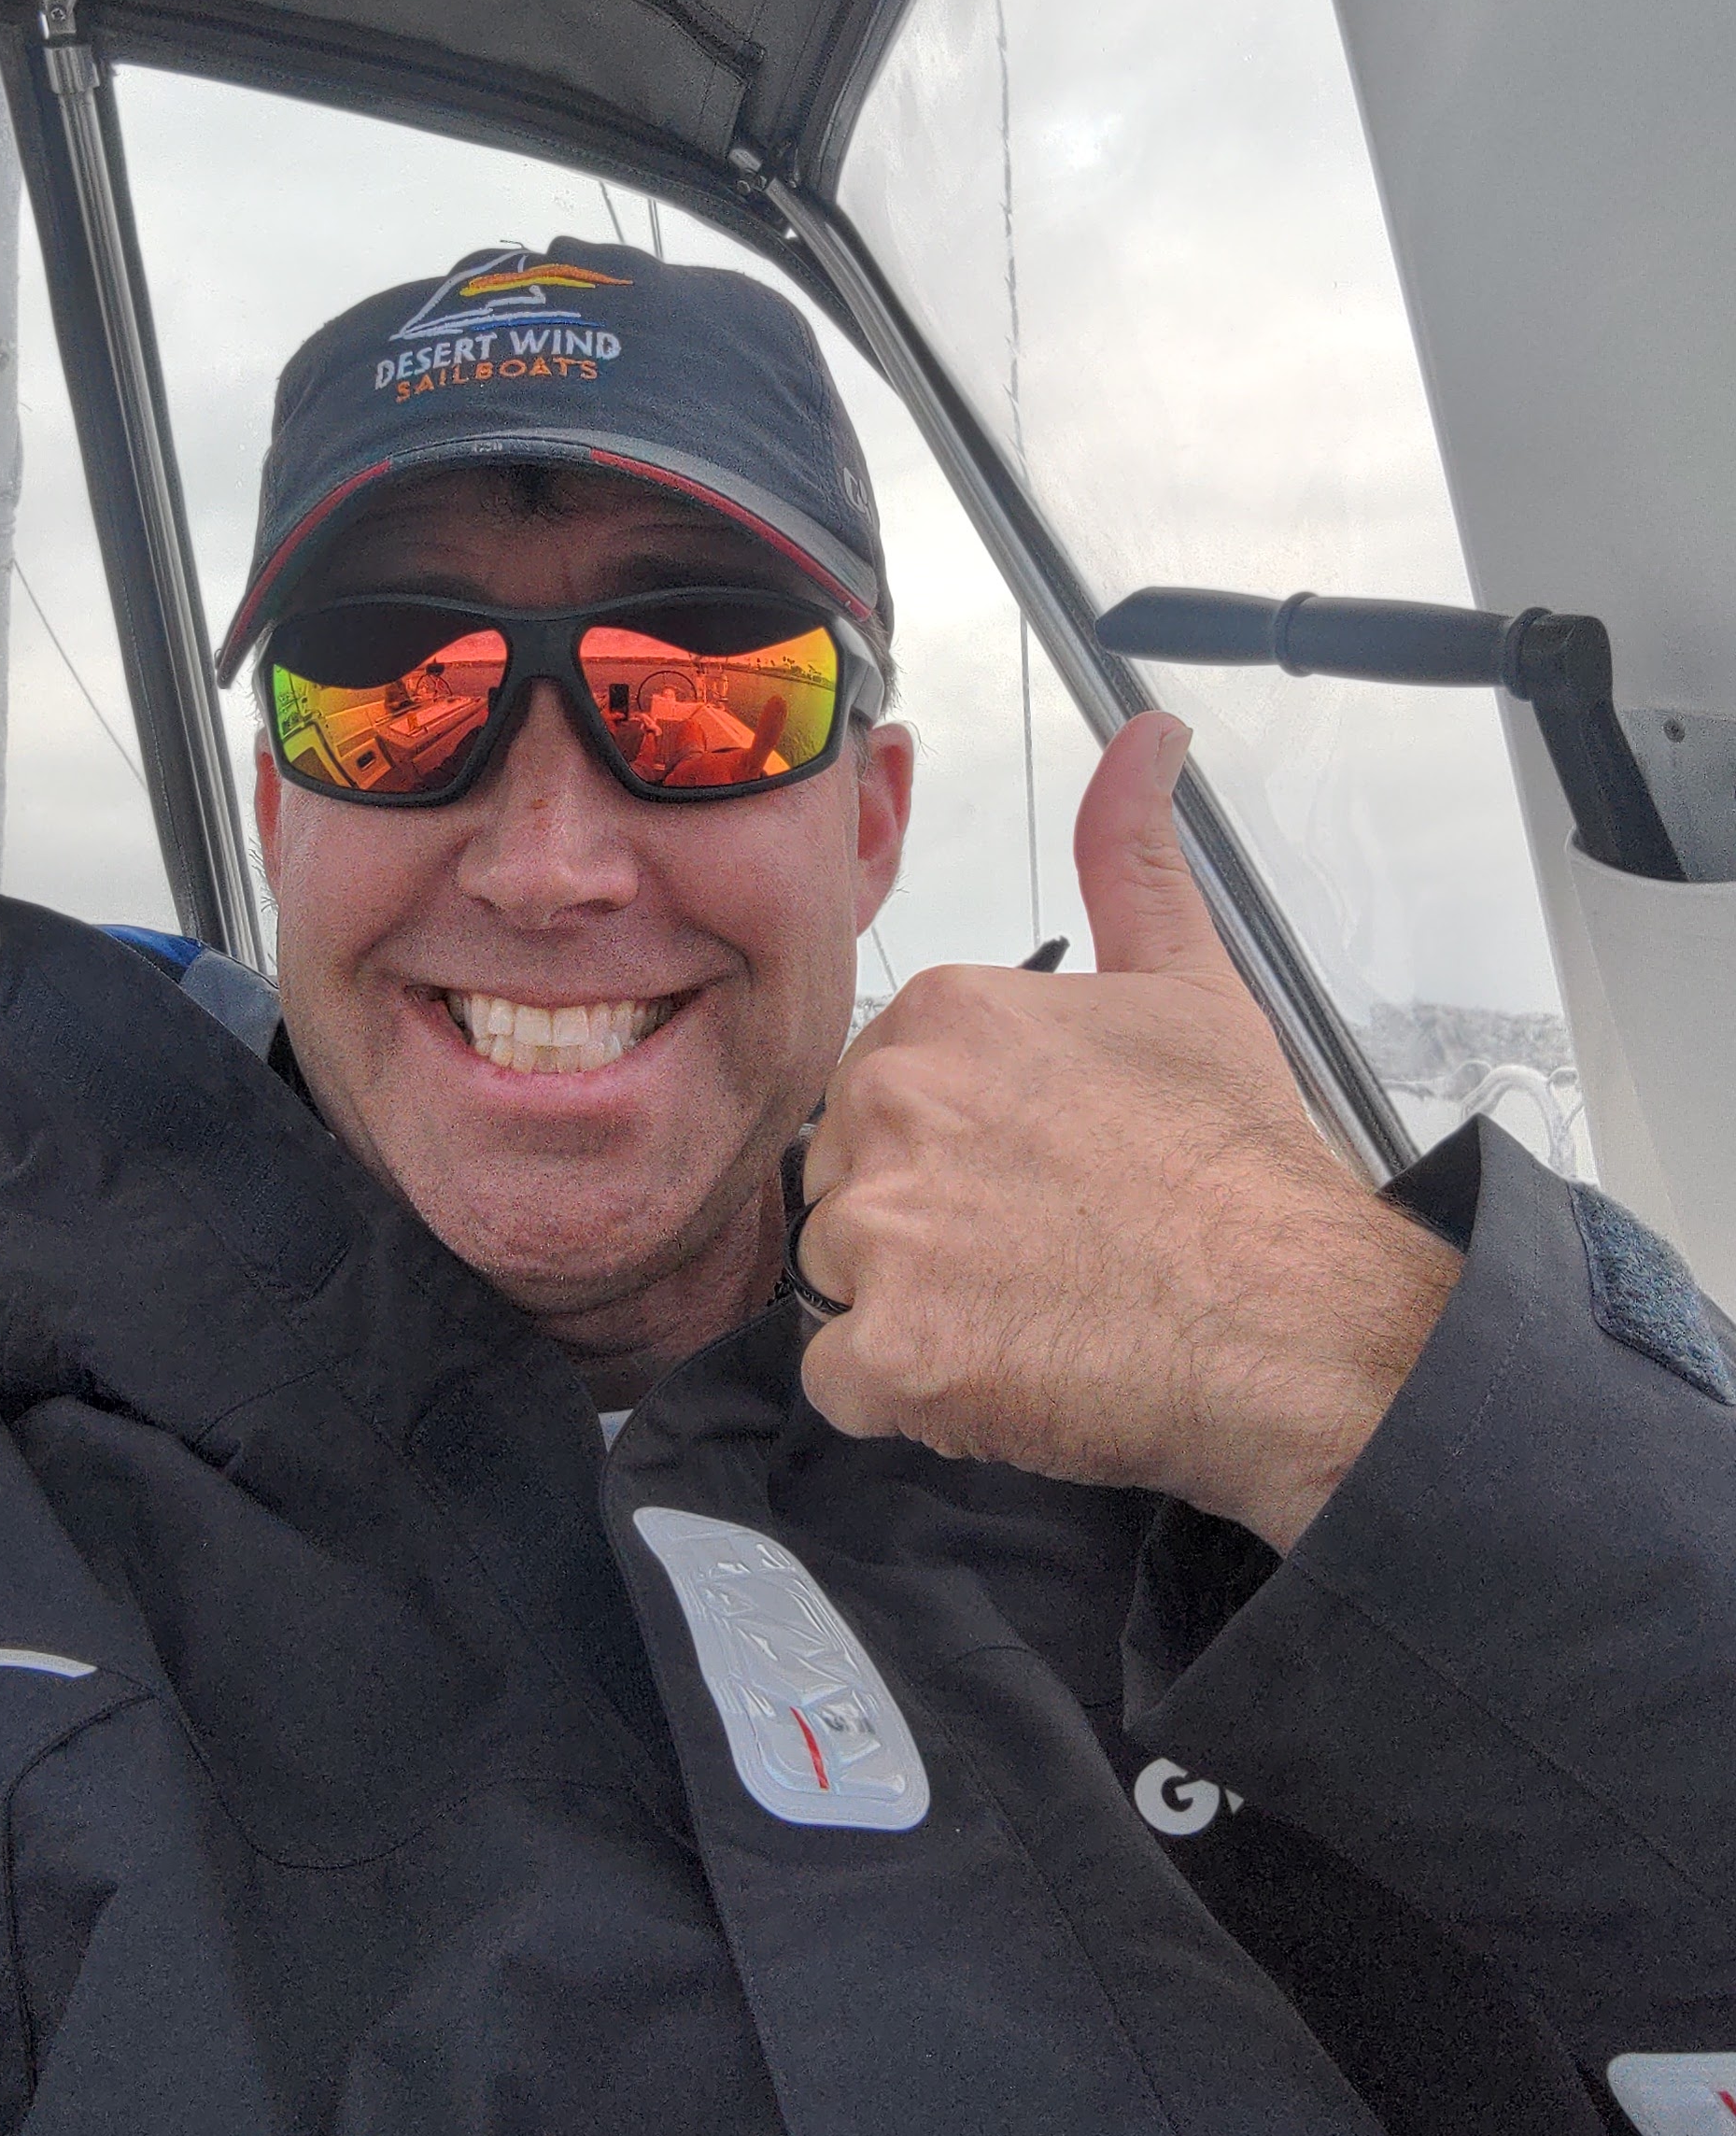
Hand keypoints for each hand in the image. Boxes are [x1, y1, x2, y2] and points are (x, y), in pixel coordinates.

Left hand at [794, 714, 1458, 1551]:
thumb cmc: (1240, 1169)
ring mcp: (882, 1230)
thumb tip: (1150, 736)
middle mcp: (892, 1103)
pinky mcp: (888, 1351)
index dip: (955, 1151)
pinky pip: (844, 1382)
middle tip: (1038, 1249)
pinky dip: (906, 1398)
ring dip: (913, 1311)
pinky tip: (998, 1373)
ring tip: (1029, 1311)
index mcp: (940, 1014)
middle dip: (921, 1226)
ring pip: (839, 1280)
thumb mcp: (1187, 980)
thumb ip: (1134, 855)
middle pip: (847, 1182)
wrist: (1295, 1321)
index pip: (881, 1097)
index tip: (1037, 1178)